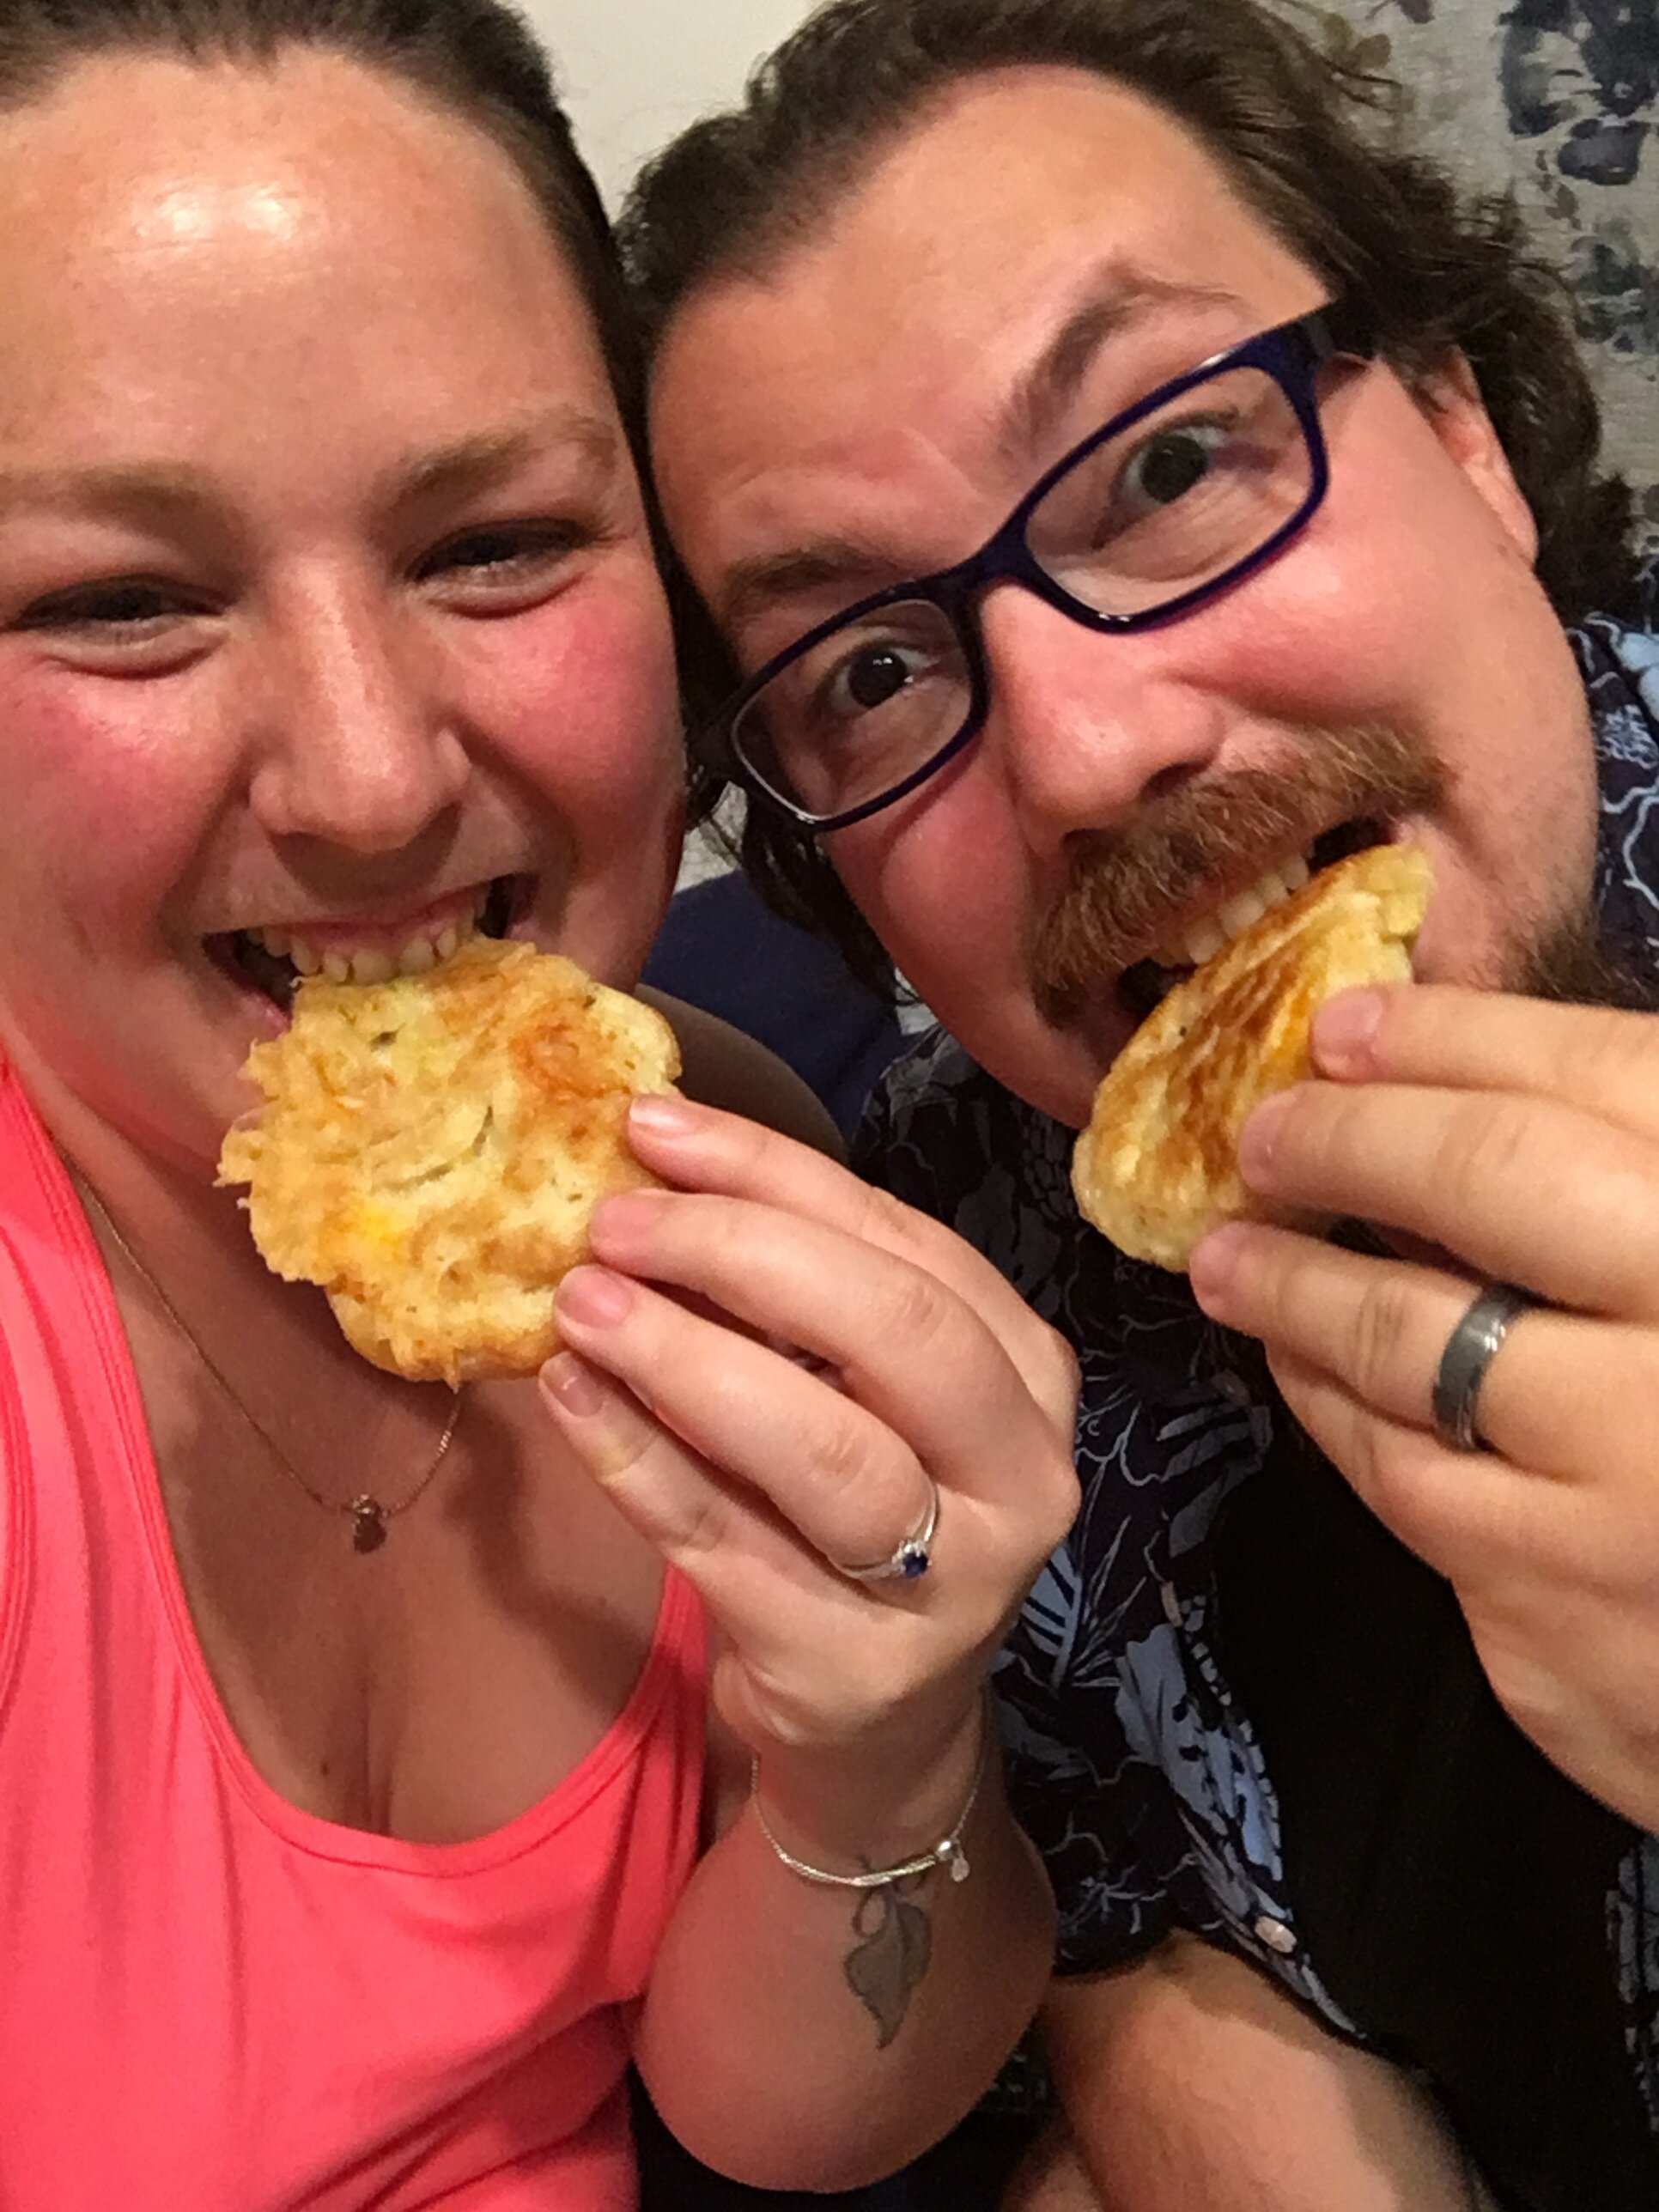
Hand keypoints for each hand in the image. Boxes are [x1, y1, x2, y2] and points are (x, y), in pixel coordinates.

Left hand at [538, 1093, 1079, 1844]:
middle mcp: (1020, 1475)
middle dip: (742, 1254)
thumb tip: (649, 1167)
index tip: (653, 1127)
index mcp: (1027, 1374)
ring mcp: (948, 1586)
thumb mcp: (862, 1395)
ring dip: (686, 1359)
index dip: (775, 1174)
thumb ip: (793, 1296)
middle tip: (612, 1222)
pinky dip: (637, 1461)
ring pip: (824, 1447)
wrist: (878, 1722)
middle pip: (896, 1332)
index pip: (906, 1242)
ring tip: (579, 1304)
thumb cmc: (858, 1515)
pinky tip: (567, 1396)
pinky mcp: (850, 1669)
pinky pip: (727, 1545)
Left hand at [1188, 983, 1658, 1832]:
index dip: (1457, 1035)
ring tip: (1230, 1251)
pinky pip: (1396, 1466)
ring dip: (1297, 1276)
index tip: (1350, 1025)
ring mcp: (1631, 1466)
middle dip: (1354, 1136)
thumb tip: (1470, 1079)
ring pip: (1411, 1331)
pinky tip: (1299, 1366)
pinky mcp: (1553, 1594)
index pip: (1605, 1076)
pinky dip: (1329, 1401)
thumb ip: (1639, 1188)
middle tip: (1266, 1131)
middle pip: (1494, 1175)